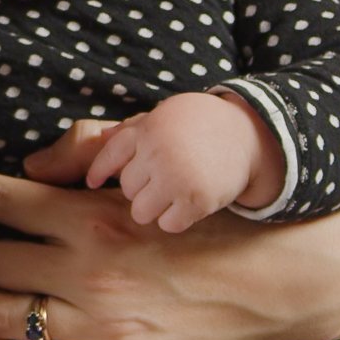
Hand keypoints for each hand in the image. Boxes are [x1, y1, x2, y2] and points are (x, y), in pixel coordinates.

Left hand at [78, 93, 281, 231]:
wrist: (248, 133)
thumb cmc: (200, 123)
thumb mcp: (165, 115)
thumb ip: (133, 128)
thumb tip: (100, 136)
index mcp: (147, 130)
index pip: (109, 156)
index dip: (98, 172)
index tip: (92, 183)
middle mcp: (157, 153)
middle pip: (127, 188)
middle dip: (140, 187)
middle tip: (162, 179)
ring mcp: (177, 177)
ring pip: (141, 211)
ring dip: (154, 208)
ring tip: (171, 195)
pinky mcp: (197, 200)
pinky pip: (168, 225)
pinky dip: (175, 220)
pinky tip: (186, 206)